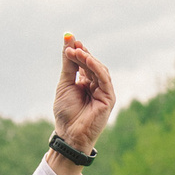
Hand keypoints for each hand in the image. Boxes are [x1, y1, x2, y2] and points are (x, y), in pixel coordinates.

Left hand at [51, 35, 116, 156]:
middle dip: (82, 53)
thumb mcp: (65, 84)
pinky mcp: (109, 98)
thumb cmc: (66, 113)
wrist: (69, 134)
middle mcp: (97, 86)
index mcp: (86, 83)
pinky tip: (86, 59)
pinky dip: (96, 67)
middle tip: (72, 44)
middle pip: (92, 64)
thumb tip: (69, 40)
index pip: (84, 63)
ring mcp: (104, 92)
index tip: (70, 40)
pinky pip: (104, 78)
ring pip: (99, 69)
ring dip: (87, 58)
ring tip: (76, 52)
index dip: (78, 51)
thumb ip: (69, 64)